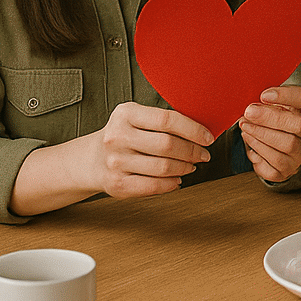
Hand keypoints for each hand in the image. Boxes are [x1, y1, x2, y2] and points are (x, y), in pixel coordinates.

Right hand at [90, 101, 212, 198]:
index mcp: (125, 113)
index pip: (167, 119)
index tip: (208, 138)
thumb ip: (162, 120)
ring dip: (185, 168)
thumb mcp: (136, 117)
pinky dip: (172, 184)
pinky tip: (177, 179)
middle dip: (192, 151)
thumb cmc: (123, 135)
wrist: (91, 159)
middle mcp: (118, 136)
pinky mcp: (117, 185)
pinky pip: (154, 186)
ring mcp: (116, 162)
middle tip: (203, 154)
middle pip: (167, 145)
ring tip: (191, 166)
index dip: (193, 129)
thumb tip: (201, 130)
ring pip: (163, 167)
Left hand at [240, 85, 300, 182]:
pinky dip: (259, 151)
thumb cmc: (277, 120)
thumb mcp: (276, 105)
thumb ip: (267, 101)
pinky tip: (249, 140)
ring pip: (288, 145)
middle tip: (249, 112)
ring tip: (245, 126)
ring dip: (261, 134)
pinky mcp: (288, 170)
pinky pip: (276, 164)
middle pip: (298, 124)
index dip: (285, 95)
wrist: (281, 145)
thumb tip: (252, 104)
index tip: (264, 95)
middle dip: (270, 118)